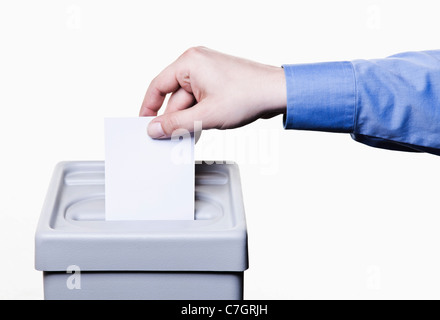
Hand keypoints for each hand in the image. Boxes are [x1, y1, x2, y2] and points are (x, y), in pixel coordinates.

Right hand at [140, 46, 286, 138]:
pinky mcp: (218, 82)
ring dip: (188, 120)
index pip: (157, 86)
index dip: (148, 108)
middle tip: (169, 139)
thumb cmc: (249, 94)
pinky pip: (200, 100)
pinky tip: (199, 130)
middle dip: (173, 119)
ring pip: (188, 101)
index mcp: (189, 62)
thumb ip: (176, 124)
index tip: (144, 124)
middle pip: (174, 96)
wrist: (278, 92)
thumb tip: (154, 129)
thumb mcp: (206, 115)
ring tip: (190, 137)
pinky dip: (198, 115)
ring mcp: (208, 72)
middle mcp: (196, 63)